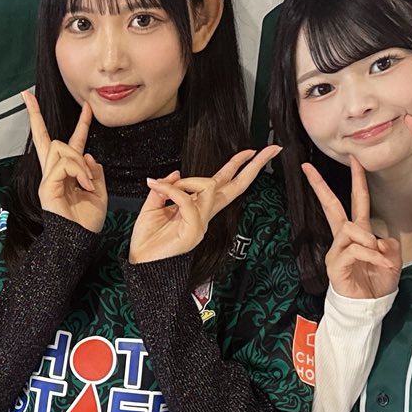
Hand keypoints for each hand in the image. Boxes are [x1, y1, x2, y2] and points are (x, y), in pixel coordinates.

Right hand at [25, 89, 105, 232]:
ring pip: (59, 148)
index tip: (81, 105)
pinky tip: (83, 186)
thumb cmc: (87, 222)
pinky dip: (77, 173)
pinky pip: (63, 165)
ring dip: (77, 162)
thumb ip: (94, 171)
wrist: (79, 241)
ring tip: (86, 184)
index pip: (68, 141)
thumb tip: (87, 156)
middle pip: (48, 138)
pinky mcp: (46, 186)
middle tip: (35, 105)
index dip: (78, 122)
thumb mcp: (100, 191)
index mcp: (68, 172)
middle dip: (43, 119)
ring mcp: (47, 178)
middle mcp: (54, 172)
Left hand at [128, 145, 280, 264]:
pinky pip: (187, 201)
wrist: (140, 262)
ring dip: (187, 181)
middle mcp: (205, 215)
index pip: (225, 184)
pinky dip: (172, 191)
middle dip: (254, 166)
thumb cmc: (147, 240)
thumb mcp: (153, 205)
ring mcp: (202, 223)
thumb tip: (177, 172)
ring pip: (210, 187)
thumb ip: (166, 188)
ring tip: (164, 186)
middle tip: (270, 149)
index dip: (239, 167)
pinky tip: (158, 188)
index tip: (252, 152)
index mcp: (198, 208)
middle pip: (236, 187)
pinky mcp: (194, 230)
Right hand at [304, 156, 400, 299]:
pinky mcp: (335, 264)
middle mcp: (344, 238)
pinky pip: (355, 249)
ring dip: (369, 241)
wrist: (368, 307)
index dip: (356, 180)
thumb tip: (377, 240)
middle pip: (331, 206)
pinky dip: (370, 255)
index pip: (355, 201)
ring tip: (380, 258)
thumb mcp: (392, 259)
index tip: (354, 160)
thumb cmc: (377, 281)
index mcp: (358, 232)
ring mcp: (337, 250)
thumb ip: (388, 243)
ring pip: (350, 229)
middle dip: (320, 186)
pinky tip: (379, 264)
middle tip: (308, 168)